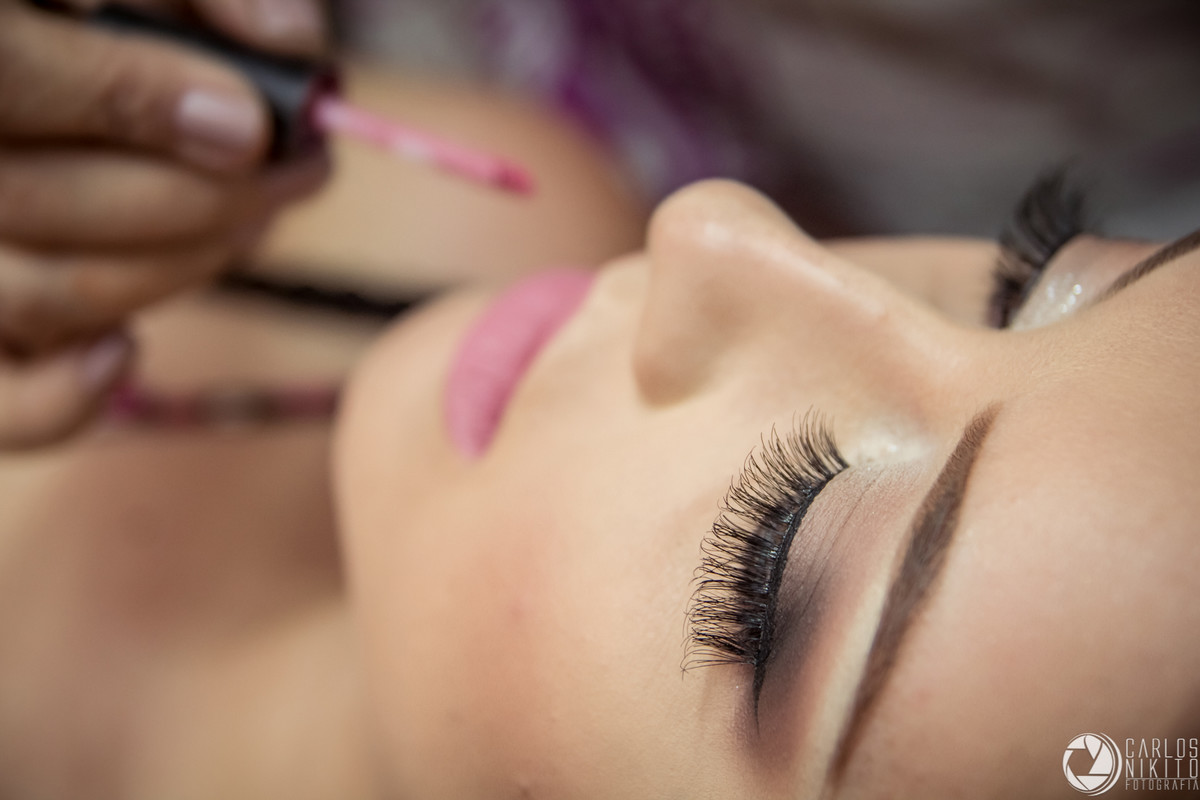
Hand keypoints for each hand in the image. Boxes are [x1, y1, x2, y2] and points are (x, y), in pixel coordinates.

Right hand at [0, 0, 328, 447]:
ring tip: (254, 221)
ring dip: (179, 269)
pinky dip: (64, 401)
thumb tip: (291, 44)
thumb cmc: (82, 26)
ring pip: (40, 294)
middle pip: (32, 199)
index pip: (2, 75)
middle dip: (198, 199)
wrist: (28, 65)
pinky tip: (124, 352)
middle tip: (295, 173)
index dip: (127, 99)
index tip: (248, 125)